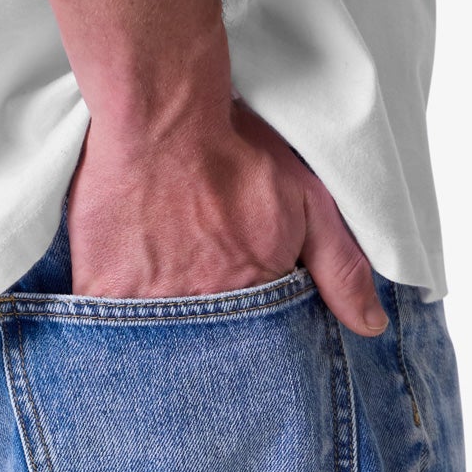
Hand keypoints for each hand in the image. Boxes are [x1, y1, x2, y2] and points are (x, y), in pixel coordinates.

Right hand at [67, 96, 387, 336]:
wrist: (163, 117)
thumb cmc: (236, 151)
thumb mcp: (310, 203)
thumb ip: (341, 269)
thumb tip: (371, 327)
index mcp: (250, 297)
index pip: (257, 345)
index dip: (252, 341)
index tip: (242, 326)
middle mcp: (199, 310)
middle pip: (203, 353)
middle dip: (205, 348)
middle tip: (197, 310)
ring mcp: (146, 305)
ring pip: (154, 346)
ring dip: (158, 340)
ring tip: (159, 308)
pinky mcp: (100, 289)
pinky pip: (102, 328)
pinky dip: (109, 326)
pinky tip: (117, 311)